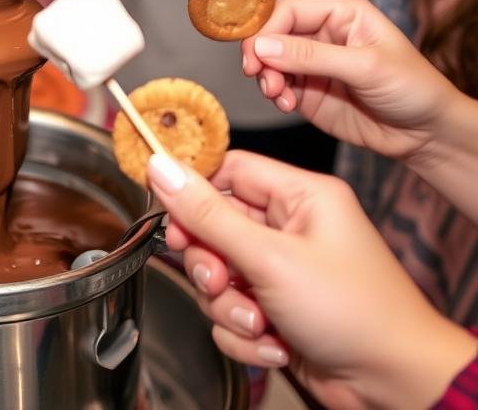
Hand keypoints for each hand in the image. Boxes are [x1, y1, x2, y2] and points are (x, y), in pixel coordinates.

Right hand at [148, 150, 476, 409]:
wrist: (393, 385)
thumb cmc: (354, 312)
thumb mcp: (270, 257)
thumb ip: (208, 215)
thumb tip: (161, 169)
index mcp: (301, 196)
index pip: (228, 170)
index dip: (192, 190)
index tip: (168, 214)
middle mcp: (290, 229)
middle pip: (214, 227)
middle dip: (211, 263)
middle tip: (219, 278)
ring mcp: (282, 271)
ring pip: (218, 275)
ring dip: (228, 305)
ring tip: (259, 322)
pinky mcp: (276, 309)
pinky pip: (230, 311)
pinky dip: (243, 332)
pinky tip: (274, 343)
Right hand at [241, 0, 463, 160]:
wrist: (426, 134)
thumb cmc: (412, 88)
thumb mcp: (364, 67)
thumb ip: (312, 56)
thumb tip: (263, 46)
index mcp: (341, 13)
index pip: (289, 11)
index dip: (266, 29)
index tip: (254, 55)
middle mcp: (322, 34)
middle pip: (272, 35)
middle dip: (261, 56)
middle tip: (259, 77)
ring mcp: (312, 64)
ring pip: (270, 62)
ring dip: (267, 79)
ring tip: (280, 97)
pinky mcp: (308, 91)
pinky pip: (277, 87)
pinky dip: (275, 96)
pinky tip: (288, 106)